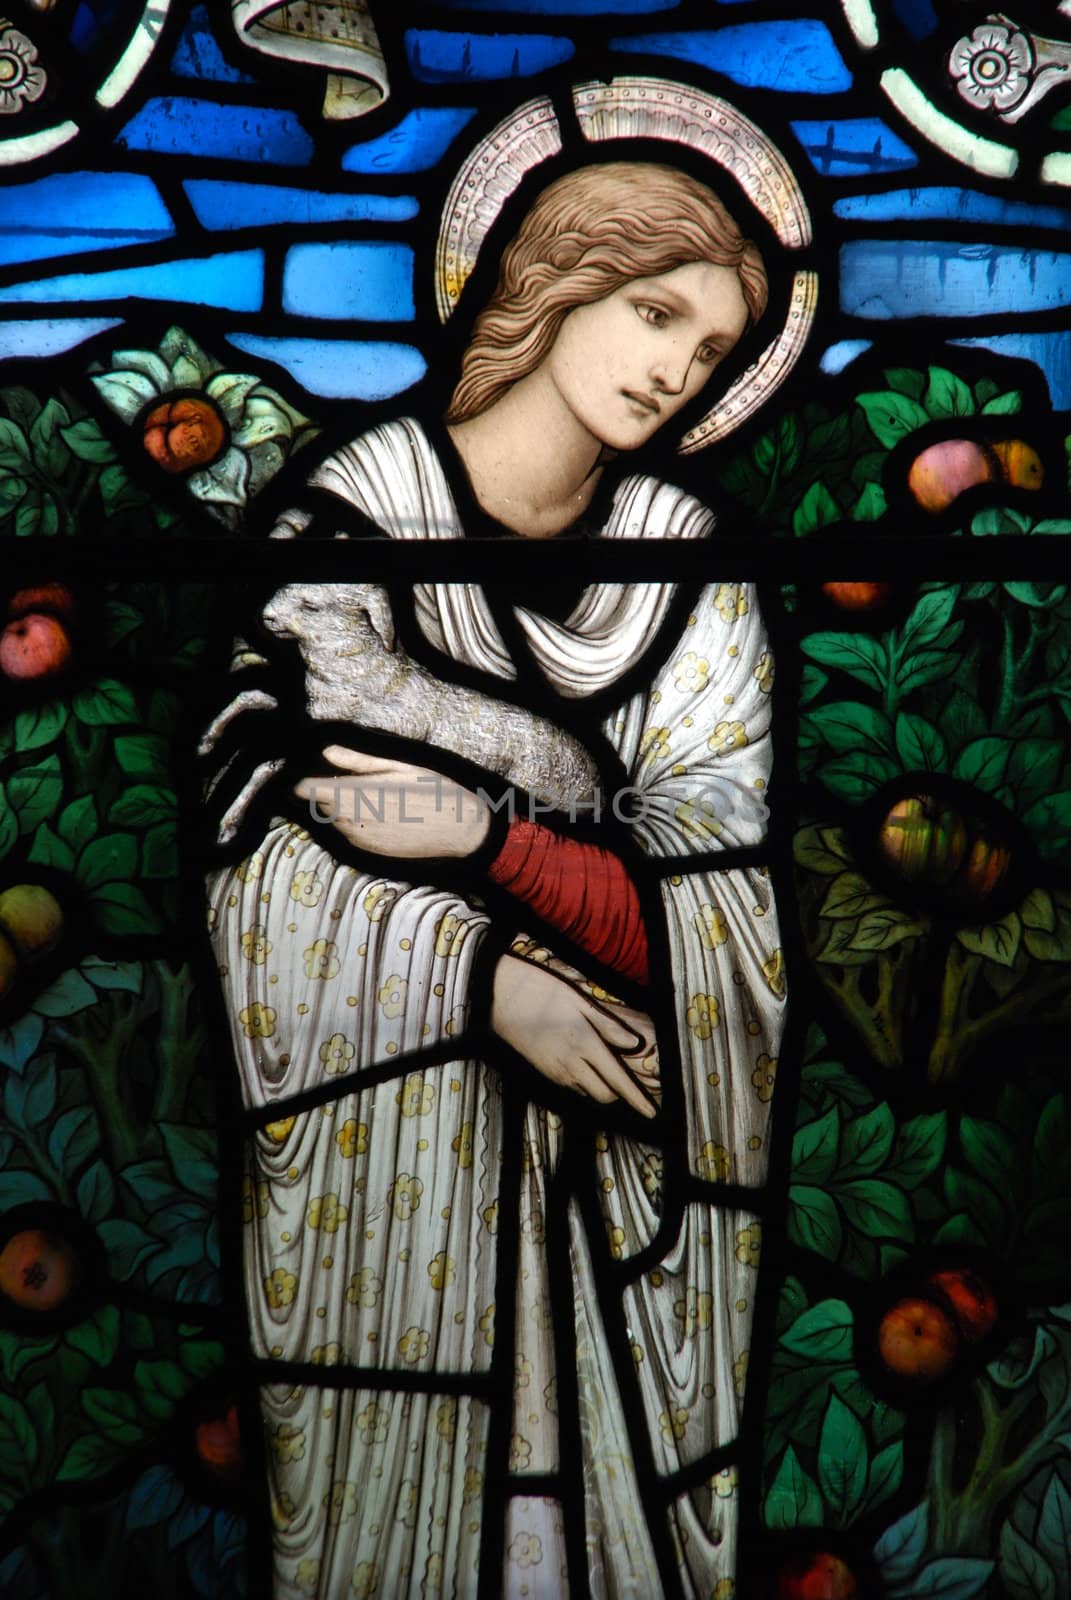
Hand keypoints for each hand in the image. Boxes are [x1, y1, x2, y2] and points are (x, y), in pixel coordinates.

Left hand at [294, 745, 489, 858]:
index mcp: (356, 795)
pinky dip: (353, 823)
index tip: (304, 770)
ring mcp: (360, 839)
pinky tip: (378, 812)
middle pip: (318, 805)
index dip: (300, 780)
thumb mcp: (397, 767)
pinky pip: (350, 834)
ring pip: (333, 820)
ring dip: (339, 808)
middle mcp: (352, 821)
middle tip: (342, 777)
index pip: (306, 790)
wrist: (460, 829)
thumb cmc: (433, 791)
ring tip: (367, 794)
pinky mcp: (370, 852)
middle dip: (322, 792)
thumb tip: (327, 752)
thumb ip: (357, 762)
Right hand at [491, 954, 658, 1118]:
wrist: (499, 997)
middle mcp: (570, 1064)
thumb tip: (635, 1044)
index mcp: (584, 1044)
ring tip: (609, 1068)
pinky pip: (573, 1085)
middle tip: (632, 1081)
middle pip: (605, 1095)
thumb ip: (608, 1025)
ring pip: (588, 1092)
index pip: (617, 1081)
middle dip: (620, 1093)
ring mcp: (555, 1071)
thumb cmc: (542, 992)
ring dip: (602, 1086)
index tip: (652, 1113)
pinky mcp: (544, 1071)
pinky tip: (587, 1062)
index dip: (637, 1099)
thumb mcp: (580, 1001)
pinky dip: (586, 1081)